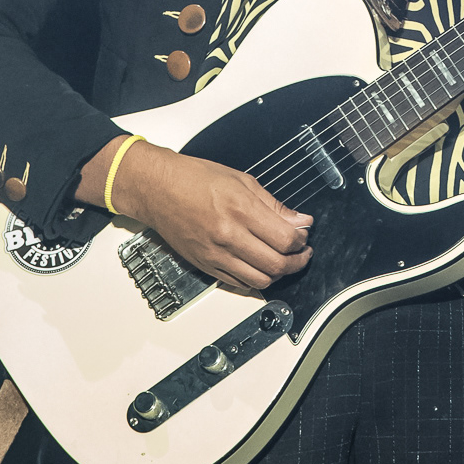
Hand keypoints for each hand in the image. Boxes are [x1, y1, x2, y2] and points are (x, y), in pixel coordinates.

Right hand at [76, 138, 311, 292]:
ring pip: (259, 280)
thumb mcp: (242, 180)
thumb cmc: (195, 179)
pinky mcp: (205, 266)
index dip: (302, 241)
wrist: (158, 189)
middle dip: (297, 261)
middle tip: (302, 253)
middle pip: (276, 264)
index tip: (304, 235)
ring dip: (279, 274)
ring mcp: (215, 255)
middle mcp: (228, 236)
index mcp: (241, 210)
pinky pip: (238, 284)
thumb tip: (299, 220)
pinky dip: (256, 281)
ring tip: (285, 262)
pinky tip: (262, 268)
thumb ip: (274, 205)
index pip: (285, 239)